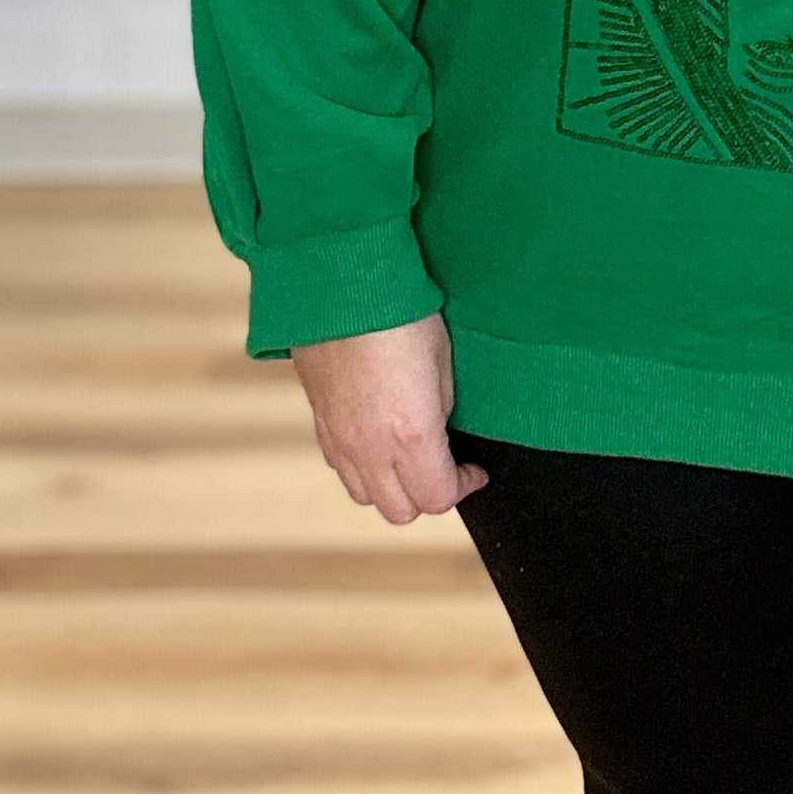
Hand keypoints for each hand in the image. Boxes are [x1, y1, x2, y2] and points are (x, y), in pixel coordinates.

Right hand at [289, 311, 489, 524]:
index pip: (438, 498)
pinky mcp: (318, 422)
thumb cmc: (401, 313)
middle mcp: (369, 448)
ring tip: (409, 454)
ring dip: (392, 486)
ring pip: (366, 495)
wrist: (342, 283)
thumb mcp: (442, 361)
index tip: (474, 469)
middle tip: (444, 464)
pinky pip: (341, 467)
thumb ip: (441, 412)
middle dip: (428, 494)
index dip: (463, 486)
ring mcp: (338, 439)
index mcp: (410, 435)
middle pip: (400, 511)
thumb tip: (438, 434)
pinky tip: (377, 435)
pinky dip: (363, 466)